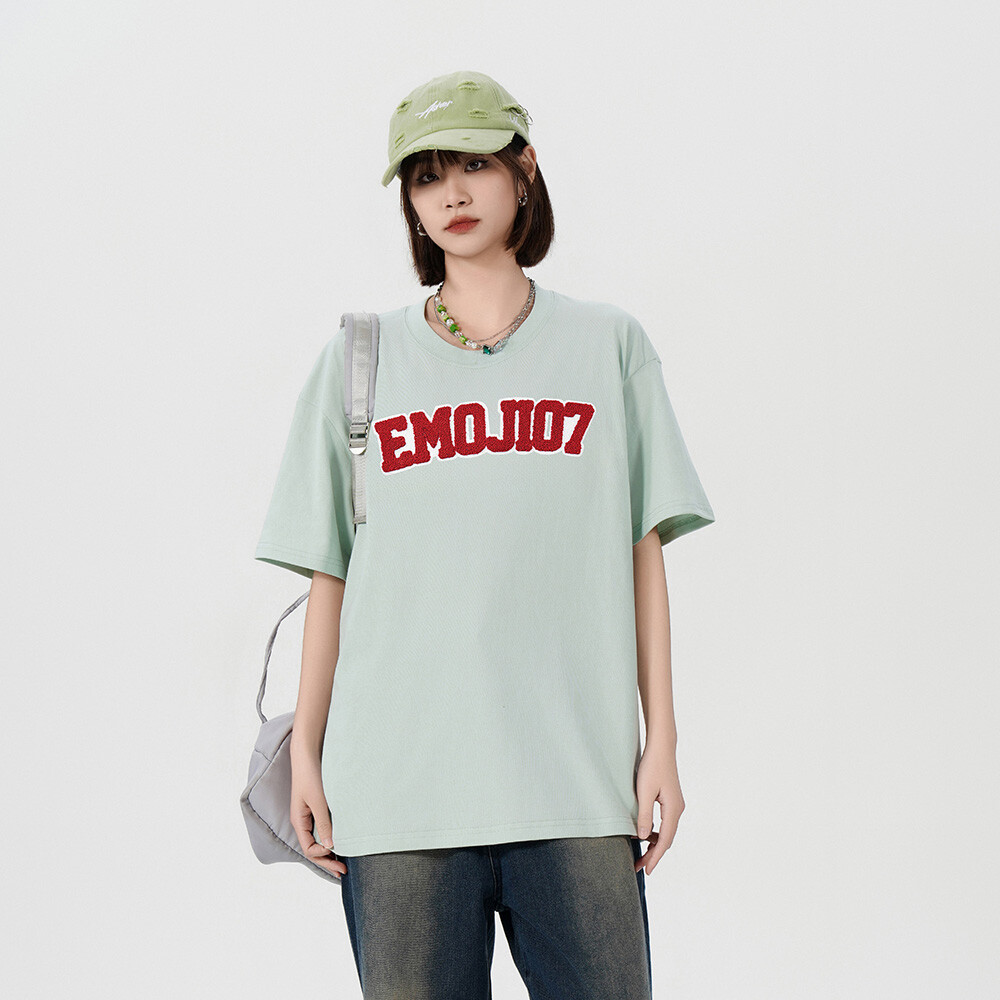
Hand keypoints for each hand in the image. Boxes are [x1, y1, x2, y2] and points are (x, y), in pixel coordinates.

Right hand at [290, 752, 347, 878]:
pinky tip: (342, 840)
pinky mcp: (318, 806)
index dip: (323, 857)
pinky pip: (323, 828)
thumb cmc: (311, 776)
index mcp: (299, 821)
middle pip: (314, 848)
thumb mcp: (319, 801)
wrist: (309, 754)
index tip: (339, 856)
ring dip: (330, 851)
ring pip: (319, 839)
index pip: (309, 849)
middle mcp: (304, 821)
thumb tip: (331, 846)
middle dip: (328, 861)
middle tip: (344, 872)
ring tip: (344, 861)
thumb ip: (324, 823)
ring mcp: (310, 814)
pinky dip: (332, 837)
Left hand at [633, 739, 683, 875]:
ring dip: (654, 844)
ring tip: (640, 853)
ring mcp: (675, 804)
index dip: (655, 857)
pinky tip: (644, 834)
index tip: (646, 870)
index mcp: (673, 810)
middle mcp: (678, 809)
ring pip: (666, 831)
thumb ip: (644, 816)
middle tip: (639, 866)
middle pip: (666, 839)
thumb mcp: (644, 792)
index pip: (664, 841)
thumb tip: (643, 838)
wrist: (661, 747)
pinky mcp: (671, 799)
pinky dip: (655, 832)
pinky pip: (664, 822)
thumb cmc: (652, 766)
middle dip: (653, 854)